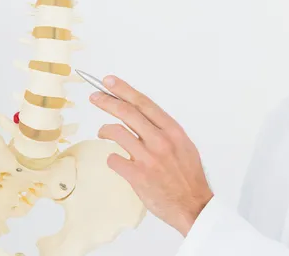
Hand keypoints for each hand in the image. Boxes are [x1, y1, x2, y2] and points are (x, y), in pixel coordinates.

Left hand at [90, 75, 213, 236]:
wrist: (193, 206)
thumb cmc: (189, 177)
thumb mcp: (184, 146)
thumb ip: (164, 132)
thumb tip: (143, 121)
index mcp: (173, 131)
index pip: (144, 104)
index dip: (124, 90)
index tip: (110, 82)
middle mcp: (160, 140)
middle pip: (127, 113)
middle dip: (107, 101)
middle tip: (95, 96)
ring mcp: (148, 157)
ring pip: (116, 133)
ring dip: (105, 130)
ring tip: (102, 132)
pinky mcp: (137, 175)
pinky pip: (114, 160)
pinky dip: (112, 159)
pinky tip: (116, 161)